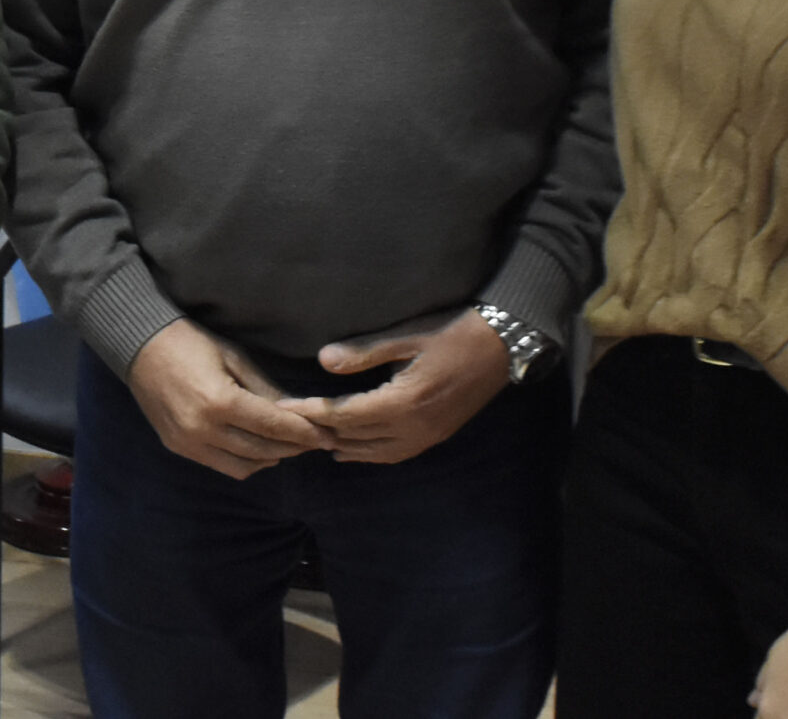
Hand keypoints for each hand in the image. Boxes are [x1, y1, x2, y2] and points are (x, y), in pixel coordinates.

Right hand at [125, 319, 330, 479]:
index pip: (274, 425)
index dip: (305, 432)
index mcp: (220, 401)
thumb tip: (297, 411)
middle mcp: (204, 429)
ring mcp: (189, 442)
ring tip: (290, 445)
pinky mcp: (178, 448)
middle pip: (264, 450)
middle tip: (317, 441)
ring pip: (245, 466)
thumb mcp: (233, 356)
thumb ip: (264, 388)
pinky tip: (259, 450)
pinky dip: (246, 462)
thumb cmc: (189, 341)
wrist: (138, 345)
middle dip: (295, 446)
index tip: (328, 435)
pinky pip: (222, 465)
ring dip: (272, 457)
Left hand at [283, 308, 507, 463]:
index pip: (345, 415)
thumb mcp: (406, 336)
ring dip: (342, 445)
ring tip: (311, 437)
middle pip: (355, 437)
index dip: (312, 412)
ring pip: (374, 452)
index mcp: (404, 402)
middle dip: (320, 430)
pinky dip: (367, 454)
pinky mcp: (436, 436)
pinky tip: (350, 449)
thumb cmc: (452, 332)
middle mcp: (415, 428)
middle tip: (287, 424)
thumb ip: (364, 352)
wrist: (503, 346)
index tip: (284, 407)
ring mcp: (427, 436)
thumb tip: (322, 361)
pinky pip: (394, 454)